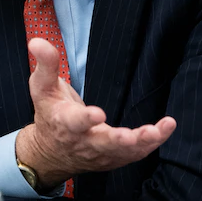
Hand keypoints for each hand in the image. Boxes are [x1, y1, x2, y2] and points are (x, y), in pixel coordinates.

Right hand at [16, 38, 175, 187]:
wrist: (51, 153)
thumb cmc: (49, 114)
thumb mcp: (42, 88)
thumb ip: (45, 64)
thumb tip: (36, 41)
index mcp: (65, 123)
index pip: (75, 122)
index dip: (86, 119)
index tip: (98, 114)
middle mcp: (84, 142)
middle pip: (103, 143)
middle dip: (119, 140)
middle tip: (133, 135)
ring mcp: (101, 153)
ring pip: (123, 151)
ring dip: (143, 142)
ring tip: (161, 129)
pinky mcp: (114, 158)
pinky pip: (135, 154)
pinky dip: (151, 144)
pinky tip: (165, 130)